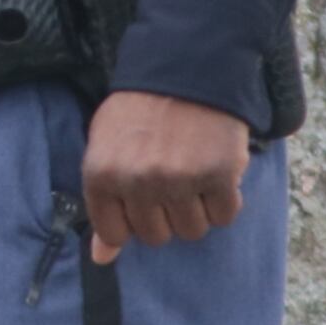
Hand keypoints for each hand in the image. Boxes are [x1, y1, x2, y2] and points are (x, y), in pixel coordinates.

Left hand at [81, 89, 250, 262]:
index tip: (142, 196)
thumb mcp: (107, 146)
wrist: (187, 64)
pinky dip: (224, 199)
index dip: (132, 219)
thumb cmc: (142, 109)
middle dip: (166, 213)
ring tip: (193, 169)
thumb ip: (104, 201)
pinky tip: (216, 169)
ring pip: (192, 231)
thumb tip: (102, 259)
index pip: (115, 233)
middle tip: (171, 176)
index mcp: (101, 174)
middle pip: (156, 237)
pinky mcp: (219, 174)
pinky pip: (224, 216)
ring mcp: (178, 179)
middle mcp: (137, 181)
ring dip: (196, 207)